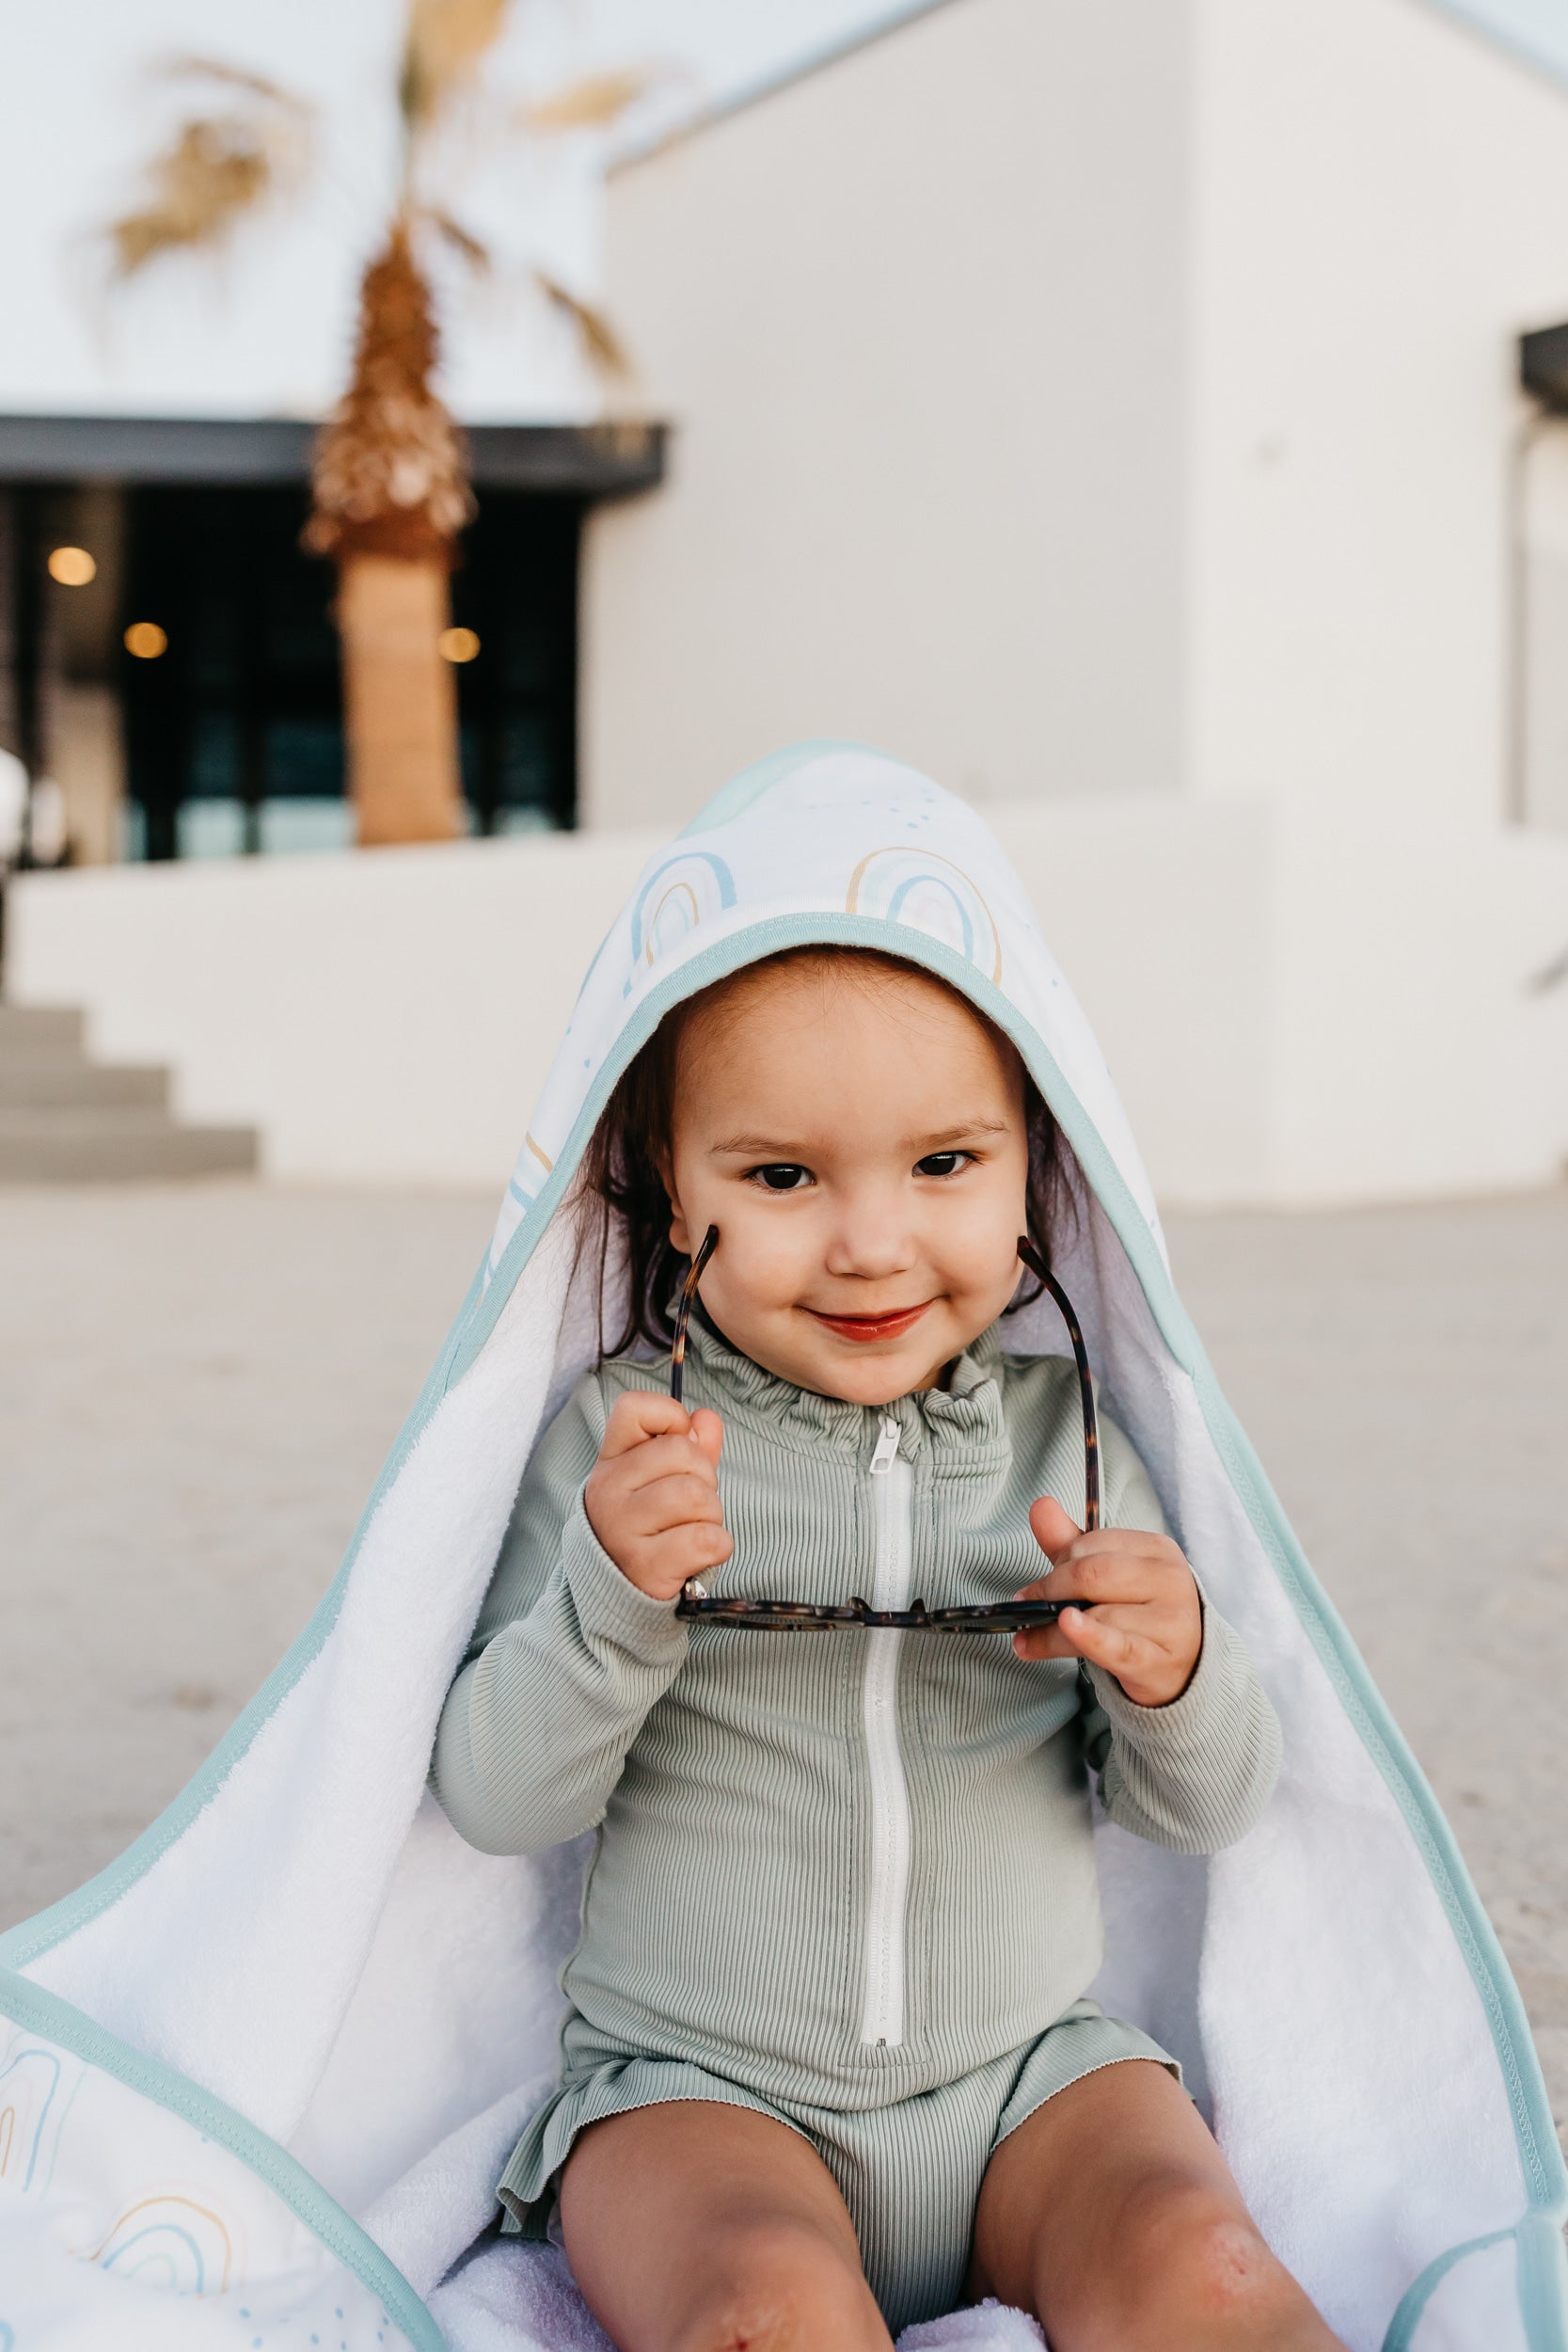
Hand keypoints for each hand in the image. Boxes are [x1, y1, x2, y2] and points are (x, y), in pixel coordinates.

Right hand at [584, 1392, 733, 1602]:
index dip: (671, 1417)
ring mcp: (622, 1528)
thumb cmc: (648, 1529)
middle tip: (692, 1504)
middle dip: (706, 1478)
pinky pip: (706, 1539)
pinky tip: (700, 1554)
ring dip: (713, 1515)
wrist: (619, 1594)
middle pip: (683, 1452)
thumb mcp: (661, 1481)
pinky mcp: (645, 1565)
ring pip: (697, 1496)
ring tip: (695, 1529)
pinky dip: (718, 1546)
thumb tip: (706, 1417)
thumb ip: (688, 1446)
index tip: (679, 1446)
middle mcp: (608, 1489)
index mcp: (610, 1461)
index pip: (634, 1408)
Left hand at [1012, 1495, 1201, 1707]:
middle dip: (1051, 1590)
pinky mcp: (1159, 1659)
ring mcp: (1170, 1621)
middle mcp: (1170, 1580)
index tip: (1042, 1582)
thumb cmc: (1139, 1616)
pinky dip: (1087, 1636)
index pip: (1093, 1544)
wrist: (1180, 1669)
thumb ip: (1071, 1543)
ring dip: (1052, 1628)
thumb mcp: (1107, 1576)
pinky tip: (1064, 1629)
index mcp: (1158, 1551)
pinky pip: (1117, 1645)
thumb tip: (1041, 1506)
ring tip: (1029, 1638)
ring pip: (1096, 1615)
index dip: (1059, 1561)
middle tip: (1027, 1606)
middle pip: (1092, 1574)